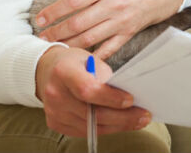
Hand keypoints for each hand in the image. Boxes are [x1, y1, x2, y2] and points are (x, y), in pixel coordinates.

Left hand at [35, 0, 181, 58]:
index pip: (73, 1)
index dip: (54, 11)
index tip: (39, 19)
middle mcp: (113, 4)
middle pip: (79, 22)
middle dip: (57, 32)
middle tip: (42, 38)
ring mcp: (121, 21)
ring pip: (90, 38)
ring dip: (70, 45)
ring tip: (55, 48)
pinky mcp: (128, 34)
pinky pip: (108, 49)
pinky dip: (93, 57)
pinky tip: (79, 61)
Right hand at [35, 46, 150, 136]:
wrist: (46, 70)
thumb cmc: (73, 62)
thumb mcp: (89, 58)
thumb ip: (105, 75)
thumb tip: (128, 95)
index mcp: (63, 71)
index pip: (87, 89)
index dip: (110, 97)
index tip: (131, 100)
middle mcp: (55, 93)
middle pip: (92, 113)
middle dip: (122, 117)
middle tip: (143, 115)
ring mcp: (53, 111)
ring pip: (91, 126)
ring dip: (117, 125)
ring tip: (137, 121)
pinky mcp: (55, 123)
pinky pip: (84, 131)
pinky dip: (105, 128)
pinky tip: (120, 124)